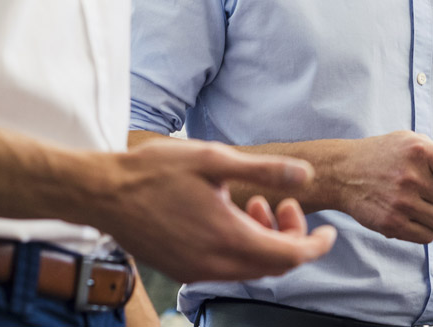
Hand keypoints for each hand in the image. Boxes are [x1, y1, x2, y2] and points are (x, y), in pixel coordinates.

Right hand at [92, 139, 335, 283]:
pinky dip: (240, 247)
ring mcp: (196, 271)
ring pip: (249, 268)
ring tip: (253, 203)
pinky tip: (227, 215)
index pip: (290, 256)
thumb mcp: (214, 160)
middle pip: (272, 266)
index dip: (315, 245)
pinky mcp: (181, 268)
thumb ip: (265, 171)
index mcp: (229, 238)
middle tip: (283, 202)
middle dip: (288, 236)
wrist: (105, 192)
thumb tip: (306, 176)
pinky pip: (225, 267)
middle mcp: (215, 264)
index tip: (327, 232)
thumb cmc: (155, 172)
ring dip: (263, 240)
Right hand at [332, 130, 432, 242]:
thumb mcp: (413, 144)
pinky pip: (429, 237)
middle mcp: (412, 176)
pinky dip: (425, 229)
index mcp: (420, 151)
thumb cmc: (382, 155)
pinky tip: (411, 214)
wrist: (342, 171)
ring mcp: (402, 202)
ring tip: (423, 204)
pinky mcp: (392, 224)